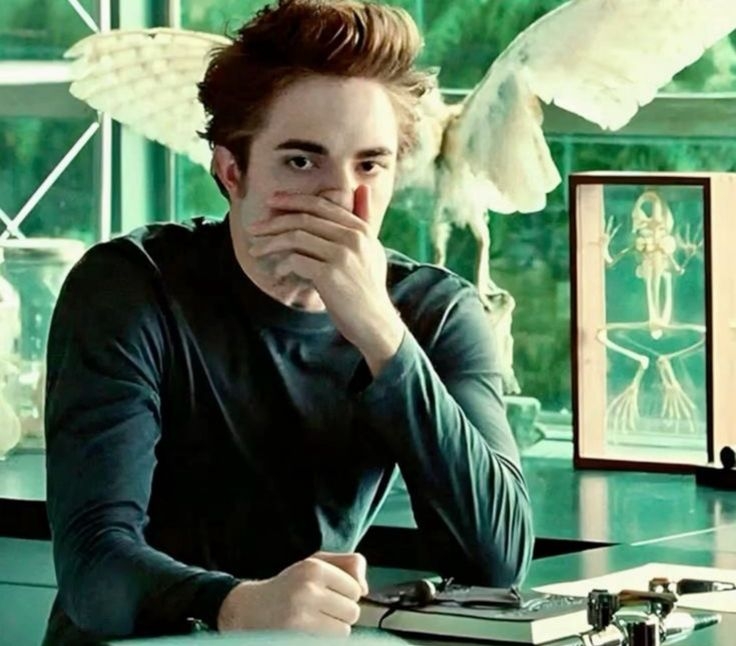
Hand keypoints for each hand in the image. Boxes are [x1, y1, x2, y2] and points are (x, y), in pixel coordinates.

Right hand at [217, 551, 368, 635]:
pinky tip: (307, 631)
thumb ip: (347, 565)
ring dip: (333, 630)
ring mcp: (300, 616)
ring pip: (343, 631)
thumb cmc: (289, 586)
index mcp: (313, 568)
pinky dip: (322, 639)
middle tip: (321, 609)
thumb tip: (365, 588)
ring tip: (314, 621)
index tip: (328, 593)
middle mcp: (306, 589)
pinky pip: (328, 642)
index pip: (356, 589)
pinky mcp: (295, 636)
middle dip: (341, 613)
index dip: (346, 594)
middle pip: (353, 611)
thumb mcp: (315, 564)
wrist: (249, 608)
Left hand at [248, 186, 404, 373]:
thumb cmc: (368, 288)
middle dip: (274, 222)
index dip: (292, 200)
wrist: (375, 322)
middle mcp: (353, 238)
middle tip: (254, 228)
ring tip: (255, 250)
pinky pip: (296, 260)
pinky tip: (277, 272)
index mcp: (360, 229)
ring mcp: (342, 255)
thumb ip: (365, 219)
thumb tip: (361, 187)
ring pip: (296, 237)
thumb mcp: (371, 249)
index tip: (271, 203)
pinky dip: (282, 264)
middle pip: (304, 218)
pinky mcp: (330, 274)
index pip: (320, 204)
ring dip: (270, 243)